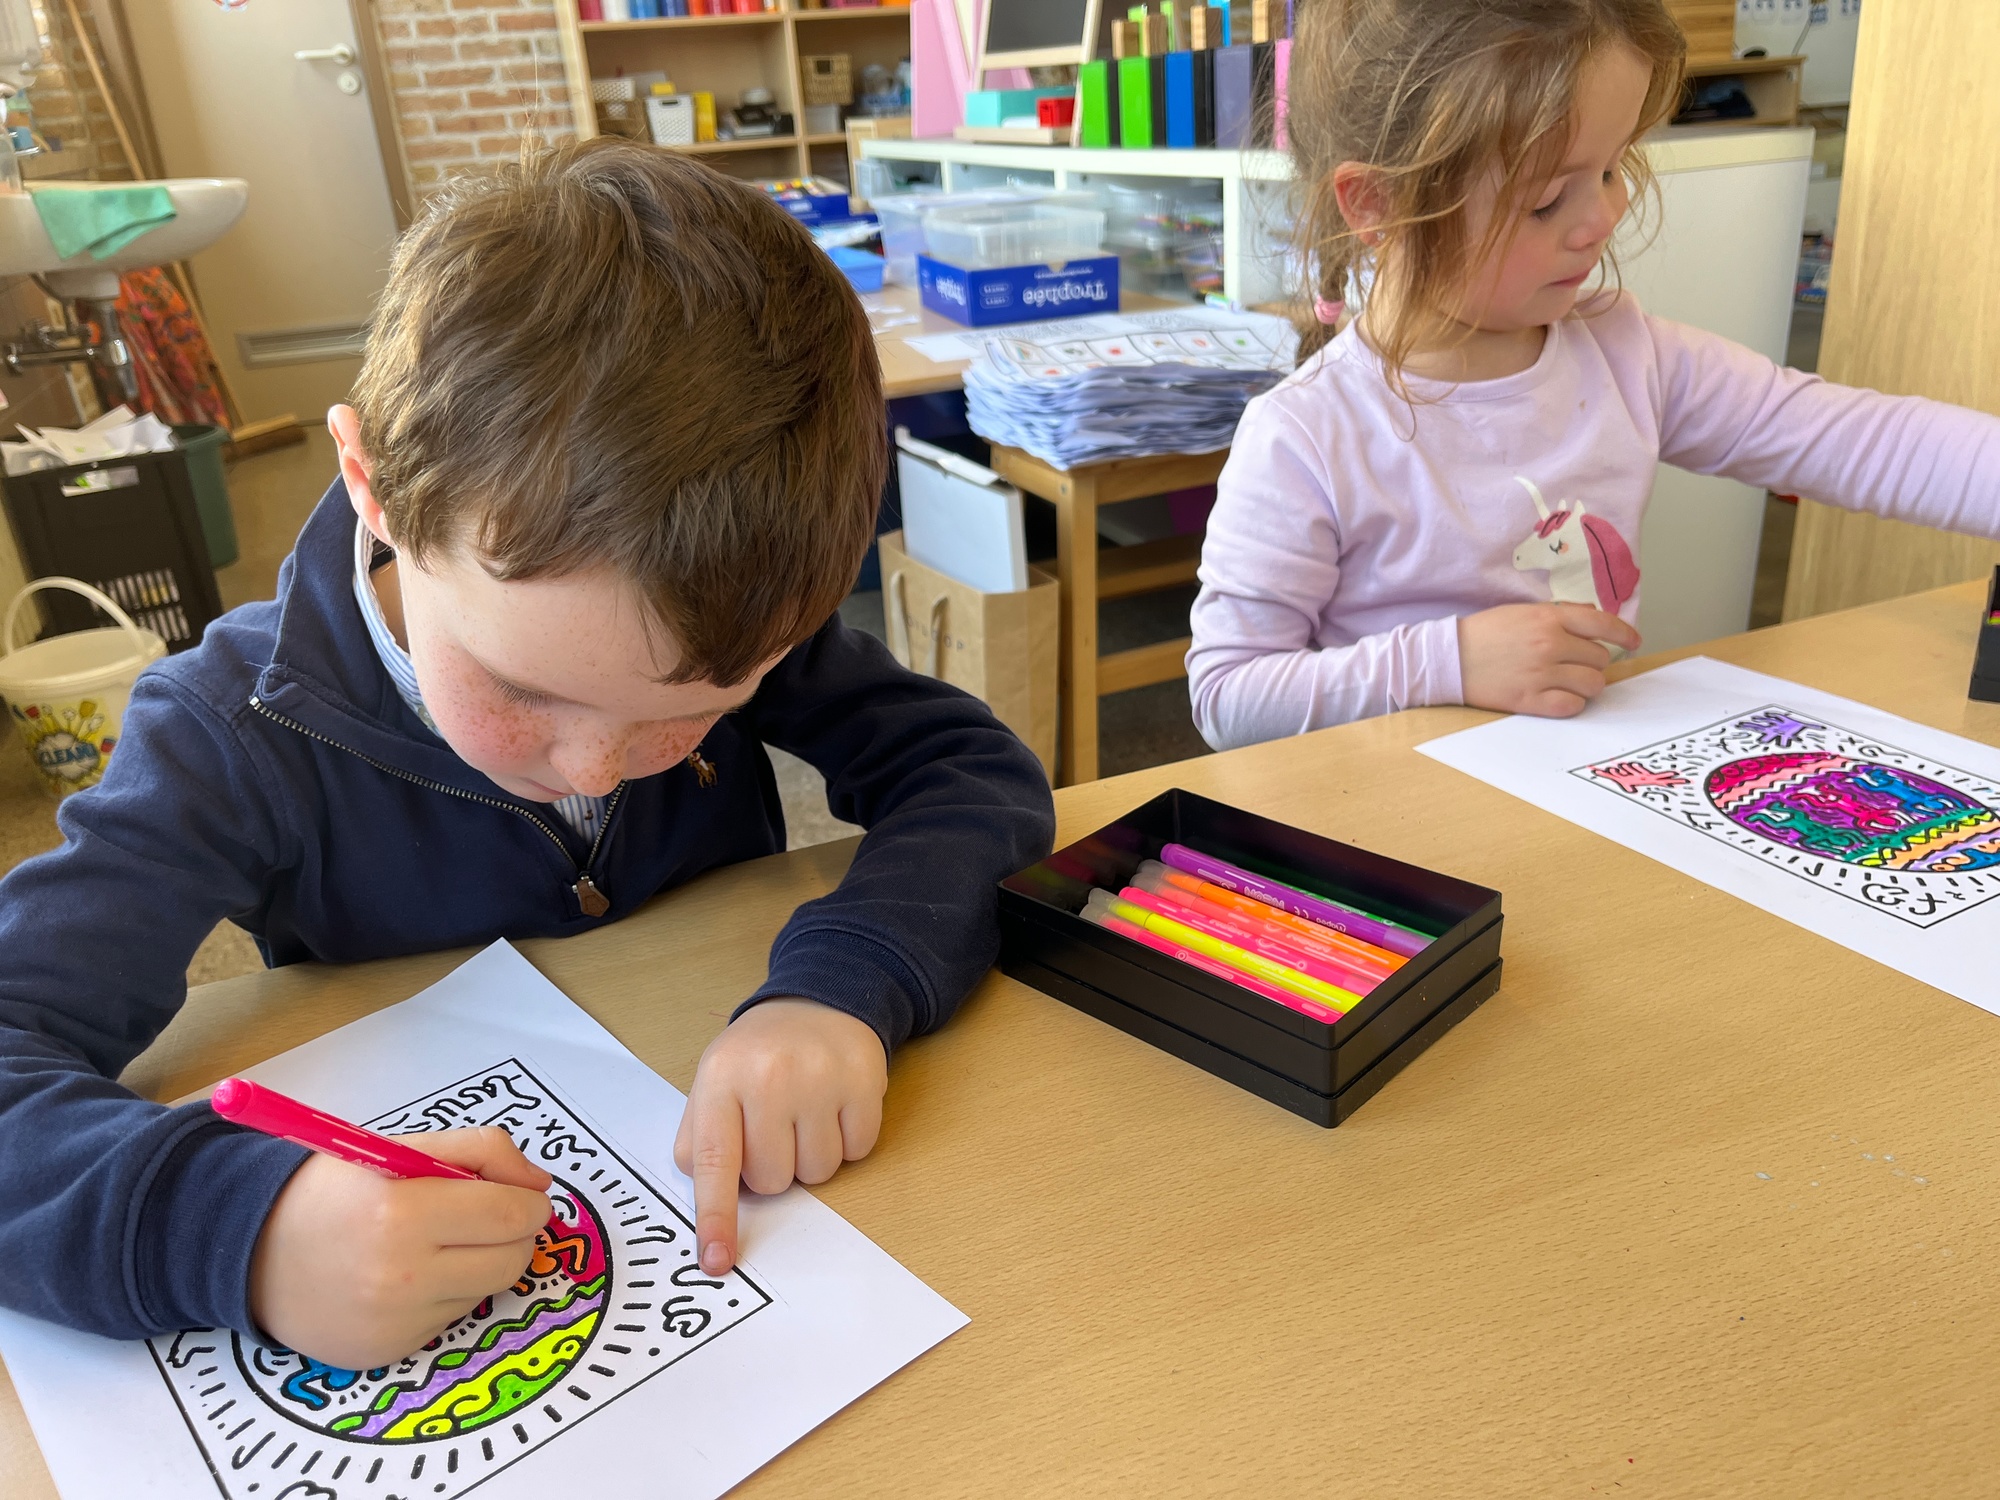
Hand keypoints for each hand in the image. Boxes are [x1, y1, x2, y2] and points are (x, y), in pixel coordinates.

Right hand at [248, 1127, 552, 1368]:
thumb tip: (541, 1185)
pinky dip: (445, 1295)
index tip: (517, 1192)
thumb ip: (481, 1152)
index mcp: (402, 1213)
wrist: (248, 1251)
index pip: (514, 1214)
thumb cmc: (331, 1192)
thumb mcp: (399, 1147)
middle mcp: (399, 1277)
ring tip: (433, 1242)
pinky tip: (407, 1276)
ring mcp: (393, 1323)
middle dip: (514, 1233)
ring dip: (478, 1263)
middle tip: (485, 1215)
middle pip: (512, 1260)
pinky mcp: (388, 1353)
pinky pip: (450, 1319)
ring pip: (485, 1291)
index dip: (527, 1200)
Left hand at [674, 999, 887, 1277]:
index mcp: (720, 1078)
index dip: (715, 1216)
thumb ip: (698, 1139)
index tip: (716, 1262)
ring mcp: (820, 1077)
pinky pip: (858, 1152)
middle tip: (775, 1127)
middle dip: (773, 1168)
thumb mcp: (713, 1082)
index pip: (713, 1160)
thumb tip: (710, 1195)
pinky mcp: (864, 1081)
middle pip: (771, 1180)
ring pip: (817, 1173)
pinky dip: (848, 1140)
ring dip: (811, 1157)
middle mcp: (769, 1076)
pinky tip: (835, 1106)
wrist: (821, 999)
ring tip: (806, 1113)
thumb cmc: (759, 1056)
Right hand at [1458, 602, 1641, 717]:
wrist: (1449, 657)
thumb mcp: (1522, 612)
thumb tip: (1592, 619)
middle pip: (1600, 658)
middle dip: (1594, 662)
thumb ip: (1559, 615)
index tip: (1634, 642)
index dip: (1625, 634)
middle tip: (1577, 664)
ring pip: (1592, 684)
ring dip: (1587, 684)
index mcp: (1548, 618)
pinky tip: (1559, 697)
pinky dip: (1572, 703)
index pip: (1603, 624)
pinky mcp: (1529, 700)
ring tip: (1571, 682)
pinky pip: (1571, 706)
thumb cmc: (1485, 633)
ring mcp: (1540, 674)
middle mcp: (1549, 644)